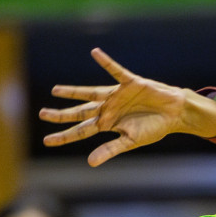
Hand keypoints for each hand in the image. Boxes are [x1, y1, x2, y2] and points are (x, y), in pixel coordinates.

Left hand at [39, 48, 215, 165]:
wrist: (174, 113)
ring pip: (89, 93)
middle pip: (79, 112)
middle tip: (42, 114)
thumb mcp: (130, 141)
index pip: (81, 131)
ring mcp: (116, 95)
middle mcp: (107, 108)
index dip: (64, 135)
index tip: (47, 140)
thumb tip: (90, 163)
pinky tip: (95, 53)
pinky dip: (106, 62)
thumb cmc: (154, 128)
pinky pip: (116, 71)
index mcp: (107, 124)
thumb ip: (110, 150)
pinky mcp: (130, 83)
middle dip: (61, 114)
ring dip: (73, 92)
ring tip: (56, 90)